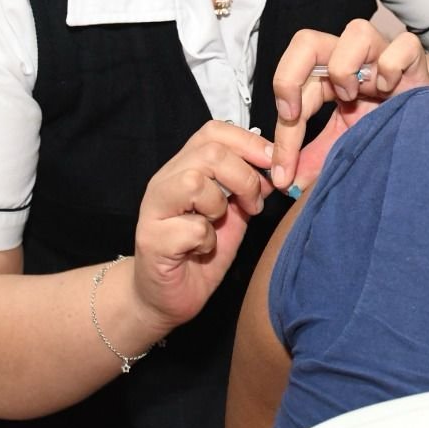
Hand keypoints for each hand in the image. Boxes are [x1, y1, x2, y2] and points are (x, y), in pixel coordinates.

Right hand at [131, 121, 272, 335]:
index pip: (214, 131)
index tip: (272, 167)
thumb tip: (277, 167)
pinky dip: (207, 241)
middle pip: (210, 152)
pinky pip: (193, 228)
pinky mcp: (152, 240)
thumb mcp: (233, 213)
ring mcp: (154, 208)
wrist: (167, 297)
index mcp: (185, 167)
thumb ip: (247, 188)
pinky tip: (202, 250)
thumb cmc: (200, 252)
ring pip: (195, 181)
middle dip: (244, 177)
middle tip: (253, 204)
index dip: (249, 143)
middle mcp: (165, 180)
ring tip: (218, 224)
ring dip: (220, 205)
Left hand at [270, 22, 428, 190]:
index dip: (283, 129)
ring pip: (355, 32)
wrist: (428, 113)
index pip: (293, 90)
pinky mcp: (414, 55)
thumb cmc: (383, 118)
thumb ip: (313, 157)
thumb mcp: (344, 139)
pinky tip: (391, 91)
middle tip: (294, 116)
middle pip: (306, 42)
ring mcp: (381, 52)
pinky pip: (402, 46)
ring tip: (353, 97)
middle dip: (288, 78)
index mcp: (327, 74)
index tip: (280, 168)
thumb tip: (284, 181)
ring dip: (345, 69)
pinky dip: (392, 68)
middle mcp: (349, 56)